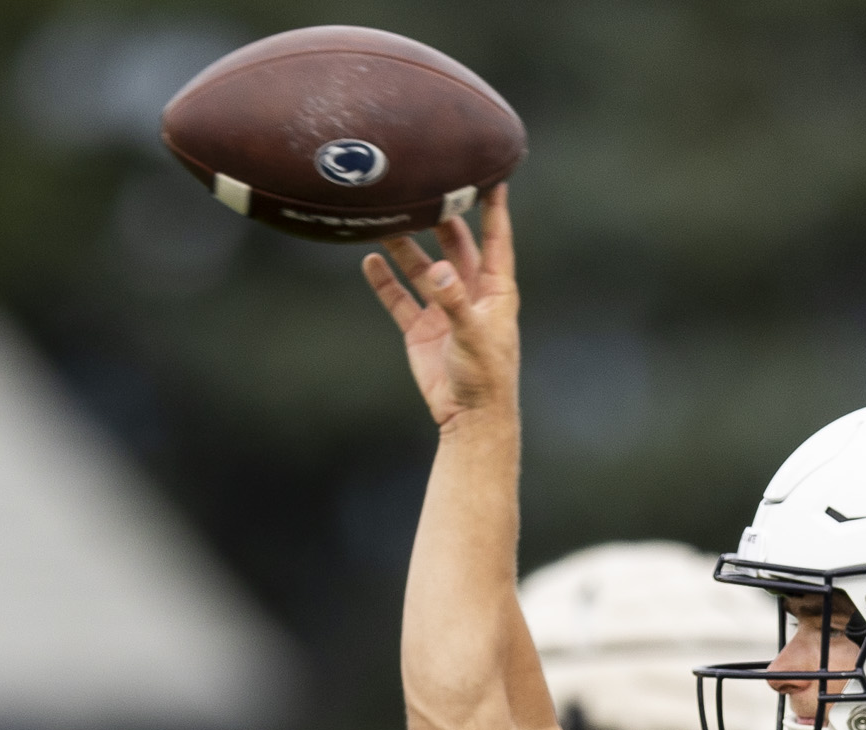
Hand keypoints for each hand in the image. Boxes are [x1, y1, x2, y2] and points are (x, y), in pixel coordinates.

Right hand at [362, 184, 518, 427]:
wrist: (469, 418)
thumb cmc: (486, 377)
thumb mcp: (473, 336)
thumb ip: (454, 302)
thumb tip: (437, 271)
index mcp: (495, 290)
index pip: (495, 240)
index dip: (493, 209)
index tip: (492, 175)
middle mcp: (470, 294)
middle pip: (455, 245)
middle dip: (441, 219)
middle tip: (423, 189)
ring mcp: (443, 309)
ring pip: (422, 268)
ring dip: (405, 247)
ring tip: (385, 219)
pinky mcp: (421, 329)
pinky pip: (400, 298)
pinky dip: (385, 281)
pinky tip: (370, 260)